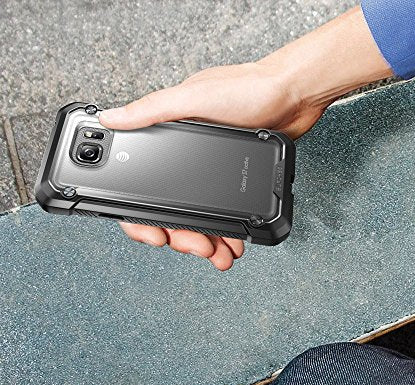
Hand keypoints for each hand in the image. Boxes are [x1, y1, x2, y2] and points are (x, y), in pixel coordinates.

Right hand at [99, 6, 390, 269]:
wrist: (293, 95)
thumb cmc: (247, 89)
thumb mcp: (191, 97)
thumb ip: (150, 111)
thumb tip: (111, 118)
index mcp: (170, 143)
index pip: (143, 188)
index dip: (143, 218)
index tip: (155, 236)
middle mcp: (188, 162)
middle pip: (172, 212)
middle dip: (181, 236)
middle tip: (196, 246)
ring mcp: (212, 175)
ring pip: (199, 219)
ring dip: (205, 241)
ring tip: (218, 254)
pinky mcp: (236, 182)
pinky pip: (226, 216)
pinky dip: (228, 234)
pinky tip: (232, 244)